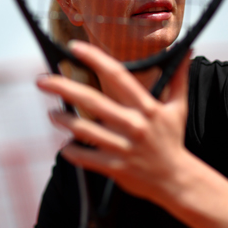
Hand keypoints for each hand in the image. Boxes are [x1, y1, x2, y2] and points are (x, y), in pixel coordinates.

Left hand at [36, 41, 193, 204]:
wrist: (177, 180)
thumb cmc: (173, 141)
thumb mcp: (179, 108)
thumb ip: (178, 78)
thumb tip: (186, 50)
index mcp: (146, 107)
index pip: (117, 76)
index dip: (95, 59)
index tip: (75, 48)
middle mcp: (133, 125)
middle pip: (92, 101)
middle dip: (63, 88)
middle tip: (41, 80)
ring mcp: (122, 147)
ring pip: (83, 130)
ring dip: (63, 120)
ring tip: (52, 114)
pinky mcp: (114, 167)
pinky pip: (85, 158)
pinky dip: (71, 151)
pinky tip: (65, 146)